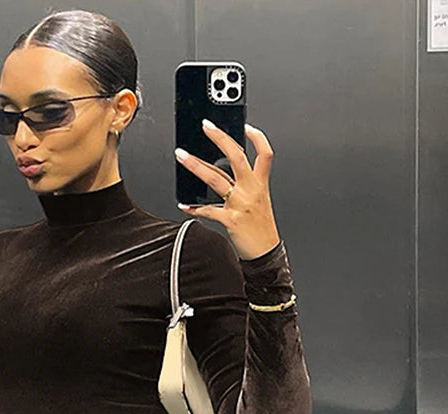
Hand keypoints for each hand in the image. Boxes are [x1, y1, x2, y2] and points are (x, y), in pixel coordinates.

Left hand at [174, 120, 280, 259]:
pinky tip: (184, 205)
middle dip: (220, 138)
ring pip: (216, 179)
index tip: (246, 126)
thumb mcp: (259, 201)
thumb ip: (243, 185)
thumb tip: (218, 172)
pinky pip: (209, 211)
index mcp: (260, 184)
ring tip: (182, 155)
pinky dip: (194, 208)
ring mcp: (241, 204)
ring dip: (196, 165)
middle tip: (206, 126)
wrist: (265, 253)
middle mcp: (251, 190)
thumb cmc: (260, 228)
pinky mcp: (231, 220)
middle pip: (237, 157)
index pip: (265, 155)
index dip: (258, 138)